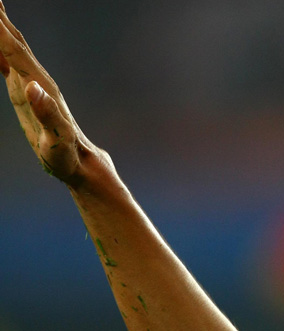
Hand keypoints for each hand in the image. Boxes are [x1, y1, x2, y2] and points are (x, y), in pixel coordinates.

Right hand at [0, 1, 98, 185]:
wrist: (78, 162)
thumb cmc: (67, 154)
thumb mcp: (57, 138)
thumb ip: (47, 113)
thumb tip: (33, 87)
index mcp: (41, 86)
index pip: (15, 51)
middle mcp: (37, 80)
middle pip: (14, 42)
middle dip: (0, 19)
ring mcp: (32, 84)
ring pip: (11, 48)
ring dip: (0, 28)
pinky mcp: (26, 93)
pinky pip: (8, 63)